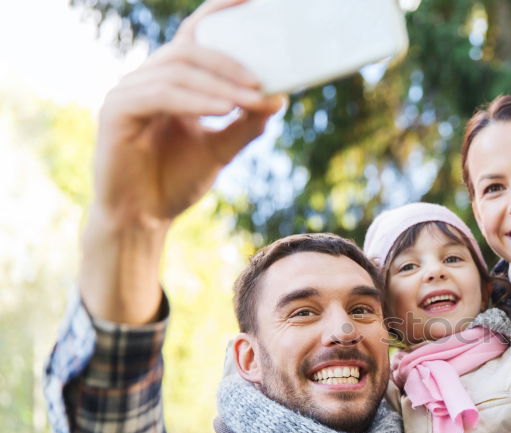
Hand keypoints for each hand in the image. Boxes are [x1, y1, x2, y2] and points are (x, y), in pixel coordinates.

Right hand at [93, 0, 283, 230]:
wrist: (142, 218)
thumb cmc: (176, 180)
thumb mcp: (222, 149)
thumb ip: (246, 122)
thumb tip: (279, 96)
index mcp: (171, 79)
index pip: (197, 34)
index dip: (221, 10)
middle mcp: (147, 77)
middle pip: (191, 49)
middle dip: (232, 63)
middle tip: (266, 82)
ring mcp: (128, 91)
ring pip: (179, 71)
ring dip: (222, 85)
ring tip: (254, 100)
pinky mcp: (117, 111)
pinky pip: (161, 95)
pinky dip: (196, 100)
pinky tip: (222, 110)